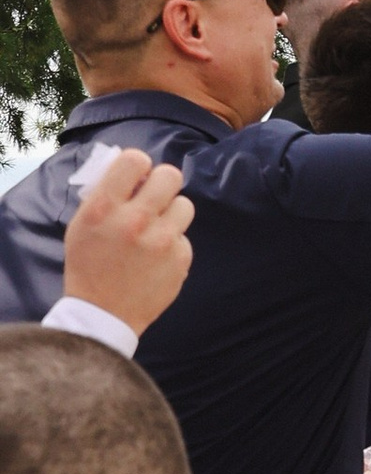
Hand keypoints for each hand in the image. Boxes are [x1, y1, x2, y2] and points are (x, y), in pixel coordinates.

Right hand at [61, 148, 192, 335]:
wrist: (103, 314)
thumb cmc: (89, 265)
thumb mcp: (81, 224)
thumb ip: (105, 194)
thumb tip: (133, 170)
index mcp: (104, 207)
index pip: (135, 159)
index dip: (139, 165)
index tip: (137, 177)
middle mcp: (135, 220)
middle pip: (170, 176)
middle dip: (162, 184)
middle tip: (155, 197)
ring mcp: (161, 240)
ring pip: (185, 204)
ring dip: (172, 213)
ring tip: (156, 229)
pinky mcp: (180, 259)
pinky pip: (184, 237)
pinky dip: (173, 244)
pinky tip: (156, 258)